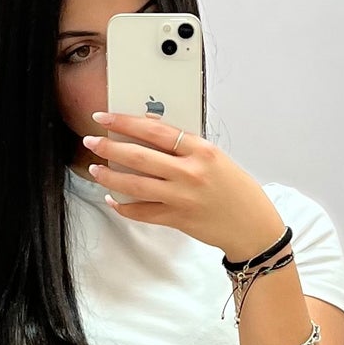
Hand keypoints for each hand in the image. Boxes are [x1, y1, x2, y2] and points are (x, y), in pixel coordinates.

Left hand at [80, 112, 287, 262]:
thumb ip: (186, 147)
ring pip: (134, 184)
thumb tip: (151, 133)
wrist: (252, 227)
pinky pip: (141, 212)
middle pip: (139, 156)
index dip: (125, 122)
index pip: (155, 130)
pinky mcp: (176, 219)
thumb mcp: (216, 159)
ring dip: (109, 176)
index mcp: (201, 151)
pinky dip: (123, 206)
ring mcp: (181, 197)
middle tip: (91, 140)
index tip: (106, 117)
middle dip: (109, 147)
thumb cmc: (238, 191)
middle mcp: (189, 173)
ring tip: (94, 169)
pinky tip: (113, 199)